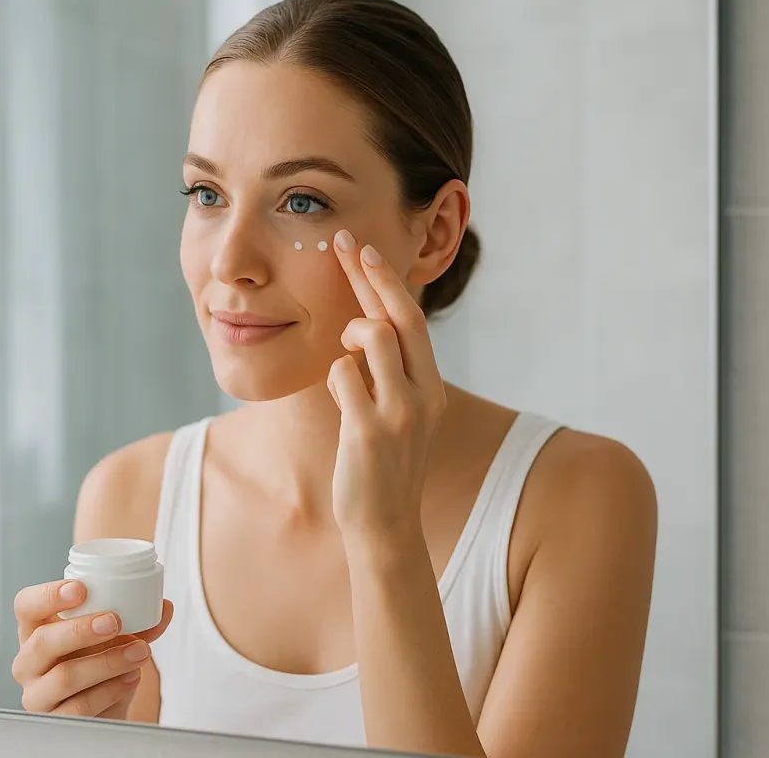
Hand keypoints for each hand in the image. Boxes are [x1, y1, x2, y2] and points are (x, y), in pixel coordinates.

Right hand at [12, 579, 172, 718]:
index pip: (26, 605)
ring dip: (107, 662)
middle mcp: (29, 661)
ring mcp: (37, 694)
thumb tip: (164, 606)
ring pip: (64, 677)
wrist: (105, 708)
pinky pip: (79, 707)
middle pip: (42, 642)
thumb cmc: (100, 662)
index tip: (80, 589)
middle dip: (81, 630)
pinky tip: (131, 677)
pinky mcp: (54, 720)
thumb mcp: (116, 638)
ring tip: (140, 652)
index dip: (48, 595)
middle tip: (115, 621)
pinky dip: (111, 690)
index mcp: (37, 630)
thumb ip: (140, 621)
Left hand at [327, 229, 447, 537]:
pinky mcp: (369, 430)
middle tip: (346, 243)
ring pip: (373, 337)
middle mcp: (424, 394)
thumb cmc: (382, 467)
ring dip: (350, 336)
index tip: (365, 250)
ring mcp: (400, 411)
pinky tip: (343, 402)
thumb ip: (390, 375)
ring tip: (346, 358)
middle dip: (371, 275)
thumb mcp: (399, 415)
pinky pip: (343, 374)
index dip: (387, 281)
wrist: (385, 525)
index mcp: (432, 387)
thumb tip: (368, 329)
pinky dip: (336, 378)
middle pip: (400, 316)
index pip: (412, 320)